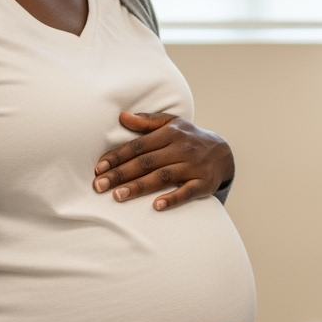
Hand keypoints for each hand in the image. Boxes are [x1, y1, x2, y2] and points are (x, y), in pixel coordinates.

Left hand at [94, 112, 235, 210]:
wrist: (223, 153)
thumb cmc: (189, 138)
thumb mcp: (172, 123)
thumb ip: (147, 121)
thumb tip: (122, 116)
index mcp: (170, 133)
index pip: (139, 145)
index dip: (118, 157)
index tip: (98, 168)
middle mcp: (182, 148)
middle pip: (147, 162)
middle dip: (121, 174)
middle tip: (99, 186)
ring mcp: (193, 166)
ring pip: (163, 177)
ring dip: (139, 187)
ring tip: (117, 196)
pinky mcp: (204, 182)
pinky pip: (187, 191)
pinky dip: (173, 198)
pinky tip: (157, 205)